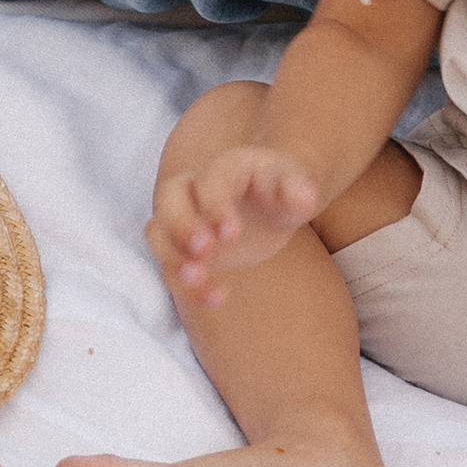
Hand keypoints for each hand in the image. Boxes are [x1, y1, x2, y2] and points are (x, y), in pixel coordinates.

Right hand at [147, 141, 323, 301]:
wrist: (271, 204)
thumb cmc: (285, 191)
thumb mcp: (298, 188)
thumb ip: (301, 190)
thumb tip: (308, 196)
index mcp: (226, 167)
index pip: (210, 181)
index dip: (216, 207)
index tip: (233, 235)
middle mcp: (195, 187)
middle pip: (168, 197)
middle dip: (180, 225)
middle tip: (205, 253)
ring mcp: (184, 216)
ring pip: (158, 231)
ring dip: (172, 257)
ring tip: (200, 279)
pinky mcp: (181, 246)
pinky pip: (169, 262)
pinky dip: (184, 284)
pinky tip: (216, 298)